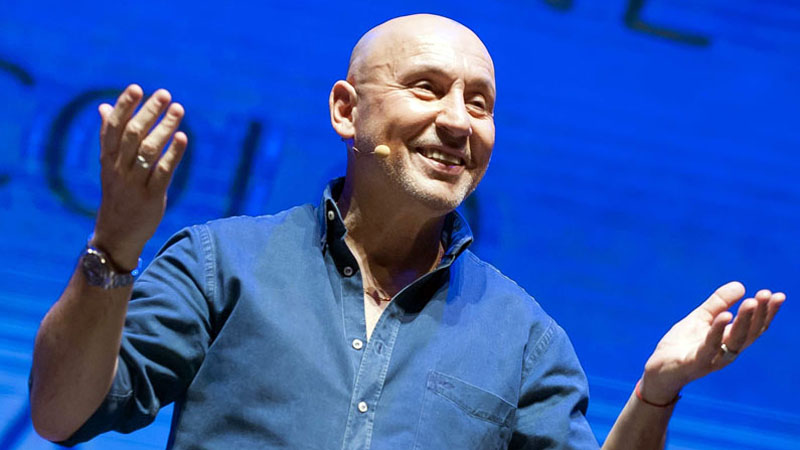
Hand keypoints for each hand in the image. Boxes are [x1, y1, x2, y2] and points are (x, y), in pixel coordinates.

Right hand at [90, 84, 186, 269]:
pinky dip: (173, 154)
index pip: (113, 127)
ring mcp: (134, 183)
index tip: (136, 88)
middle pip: (132, 135)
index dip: (124, 107)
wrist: (116, 234)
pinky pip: (162, 173)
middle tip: (164, 94)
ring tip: (178, 109)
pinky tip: (183, 138)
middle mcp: (119, 169)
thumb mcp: (108, 166)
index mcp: (108, 159)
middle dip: (149, 112)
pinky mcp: (151, 197)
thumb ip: (109, 136)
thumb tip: (104, 106)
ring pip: (149, 150)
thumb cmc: (117, 194)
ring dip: (165, 127)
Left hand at [639, 281, 784, 403]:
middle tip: (766, 294)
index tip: (778, 296)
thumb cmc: (682, 345)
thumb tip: (740, 285)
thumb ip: (718, 304)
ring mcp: (712, 358)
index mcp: (729, 341)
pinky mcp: (695, 362)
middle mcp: (726, 352)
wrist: (658, 369)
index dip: (767, 313)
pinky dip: (717, 331)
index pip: (754, 328)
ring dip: (744, 321)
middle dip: (759, 314)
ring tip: (751, 302)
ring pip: (734, 340)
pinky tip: (724, 316)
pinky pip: (709, 347)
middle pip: (748, 334)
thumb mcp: (700, 319)